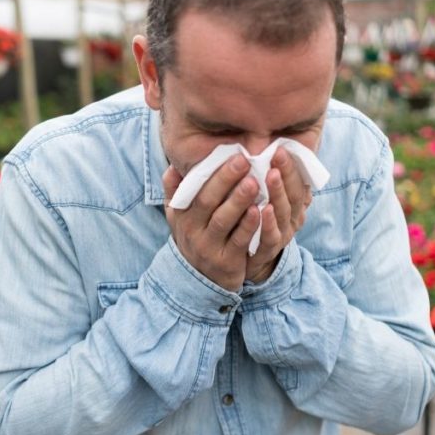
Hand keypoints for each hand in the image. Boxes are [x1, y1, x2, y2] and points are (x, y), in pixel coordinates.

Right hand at [163, 155, 260, 291]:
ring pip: (223, 220)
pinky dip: (249, 226)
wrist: (200, 281)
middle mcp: (192, 230)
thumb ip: (175, 192)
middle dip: (226, 179)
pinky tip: (261, 211)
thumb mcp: (179, 217)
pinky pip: (238, 241)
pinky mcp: (226, 262)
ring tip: (255, 182)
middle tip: (244, 160)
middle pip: (208, 201)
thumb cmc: (195, 237)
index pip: (194, 189)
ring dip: (238, 200)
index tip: (230, 153)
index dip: (211, 171)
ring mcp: (208, 247)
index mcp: (182, 214)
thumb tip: (173, 166)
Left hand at [245, 148, 312, 282]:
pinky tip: (262, 209)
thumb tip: (268, 149)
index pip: (297, 181)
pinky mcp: (267, 251)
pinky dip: (268, 224)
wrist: (249, 260)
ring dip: (278, 193)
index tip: (281, 148)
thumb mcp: (266, 198)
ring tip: (271, 175)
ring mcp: (281, 235)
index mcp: (293, 203)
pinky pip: (270, 237)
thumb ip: (269, 179)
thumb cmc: (257, 221)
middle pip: (292, 194)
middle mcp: (291, 218)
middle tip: (278, 155)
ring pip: (283, 213)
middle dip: (287, 173)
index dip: (291, 165)